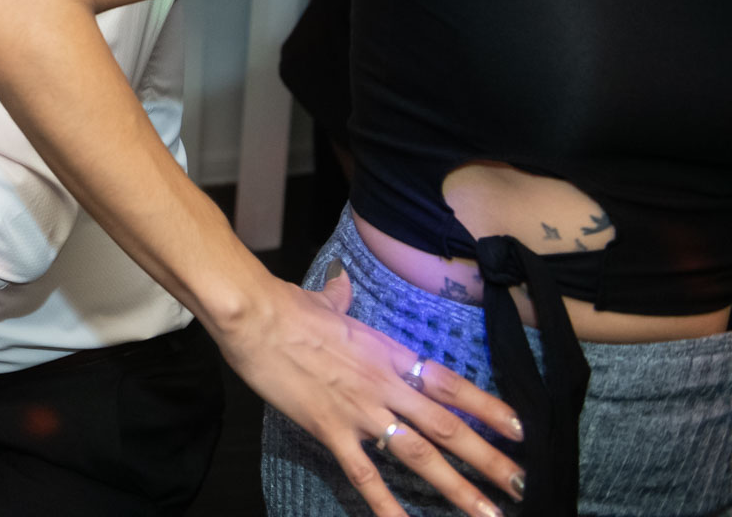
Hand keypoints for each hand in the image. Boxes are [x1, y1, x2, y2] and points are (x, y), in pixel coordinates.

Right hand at [221, 266, 525, 516]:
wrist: (255, 317)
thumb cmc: (286, 306)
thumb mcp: (323, 301)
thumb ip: (338, 298)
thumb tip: (339, 284)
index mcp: (387, 354)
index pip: (450, 384)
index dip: (488, 407)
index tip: (520, 429)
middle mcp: (384, 386)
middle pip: (448, 426)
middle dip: (489, 458)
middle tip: (523, 484)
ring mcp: (359, 411)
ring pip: (419, 455)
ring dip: (458, 487)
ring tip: (488, 513)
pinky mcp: (330, 431)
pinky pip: (365, 475)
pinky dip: (387, 506)